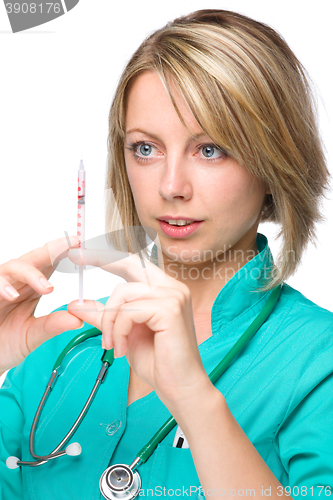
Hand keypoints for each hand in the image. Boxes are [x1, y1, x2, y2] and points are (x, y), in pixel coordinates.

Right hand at [0, 235, 83, 373]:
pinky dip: (2, 286)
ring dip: (31, 274)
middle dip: (51, 251)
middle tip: (68, 247)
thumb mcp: (33, 335)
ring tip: (47, 288)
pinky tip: (12, 295)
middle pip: (32, 259)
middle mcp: (16, 282)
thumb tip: (79, 318)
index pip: (48, 264)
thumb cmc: (5, 342)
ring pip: (12, 267)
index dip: (62, 253)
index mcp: (31, 287)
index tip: (79, 245)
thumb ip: (52, 325)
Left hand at [66, 248, 210, 408]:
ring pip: (123, 292)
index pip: (134, 263)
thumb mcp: (122, 333)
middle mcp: (172, 287)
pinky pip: (128, 311)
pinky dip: (118, 330)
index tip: (81, 254)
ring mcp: (174, 295)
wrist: (180, 388)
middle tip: (74, 259)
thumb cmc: (158, 362)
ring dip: (108, 320)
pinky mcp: (170, 308)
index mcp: (164, 290)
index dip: (107, 256)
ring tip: (111, 344)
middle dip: (100, 259)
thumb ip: (104, 316)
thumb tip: (76, 303)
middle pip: (130, 263)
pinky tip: (123, 348)